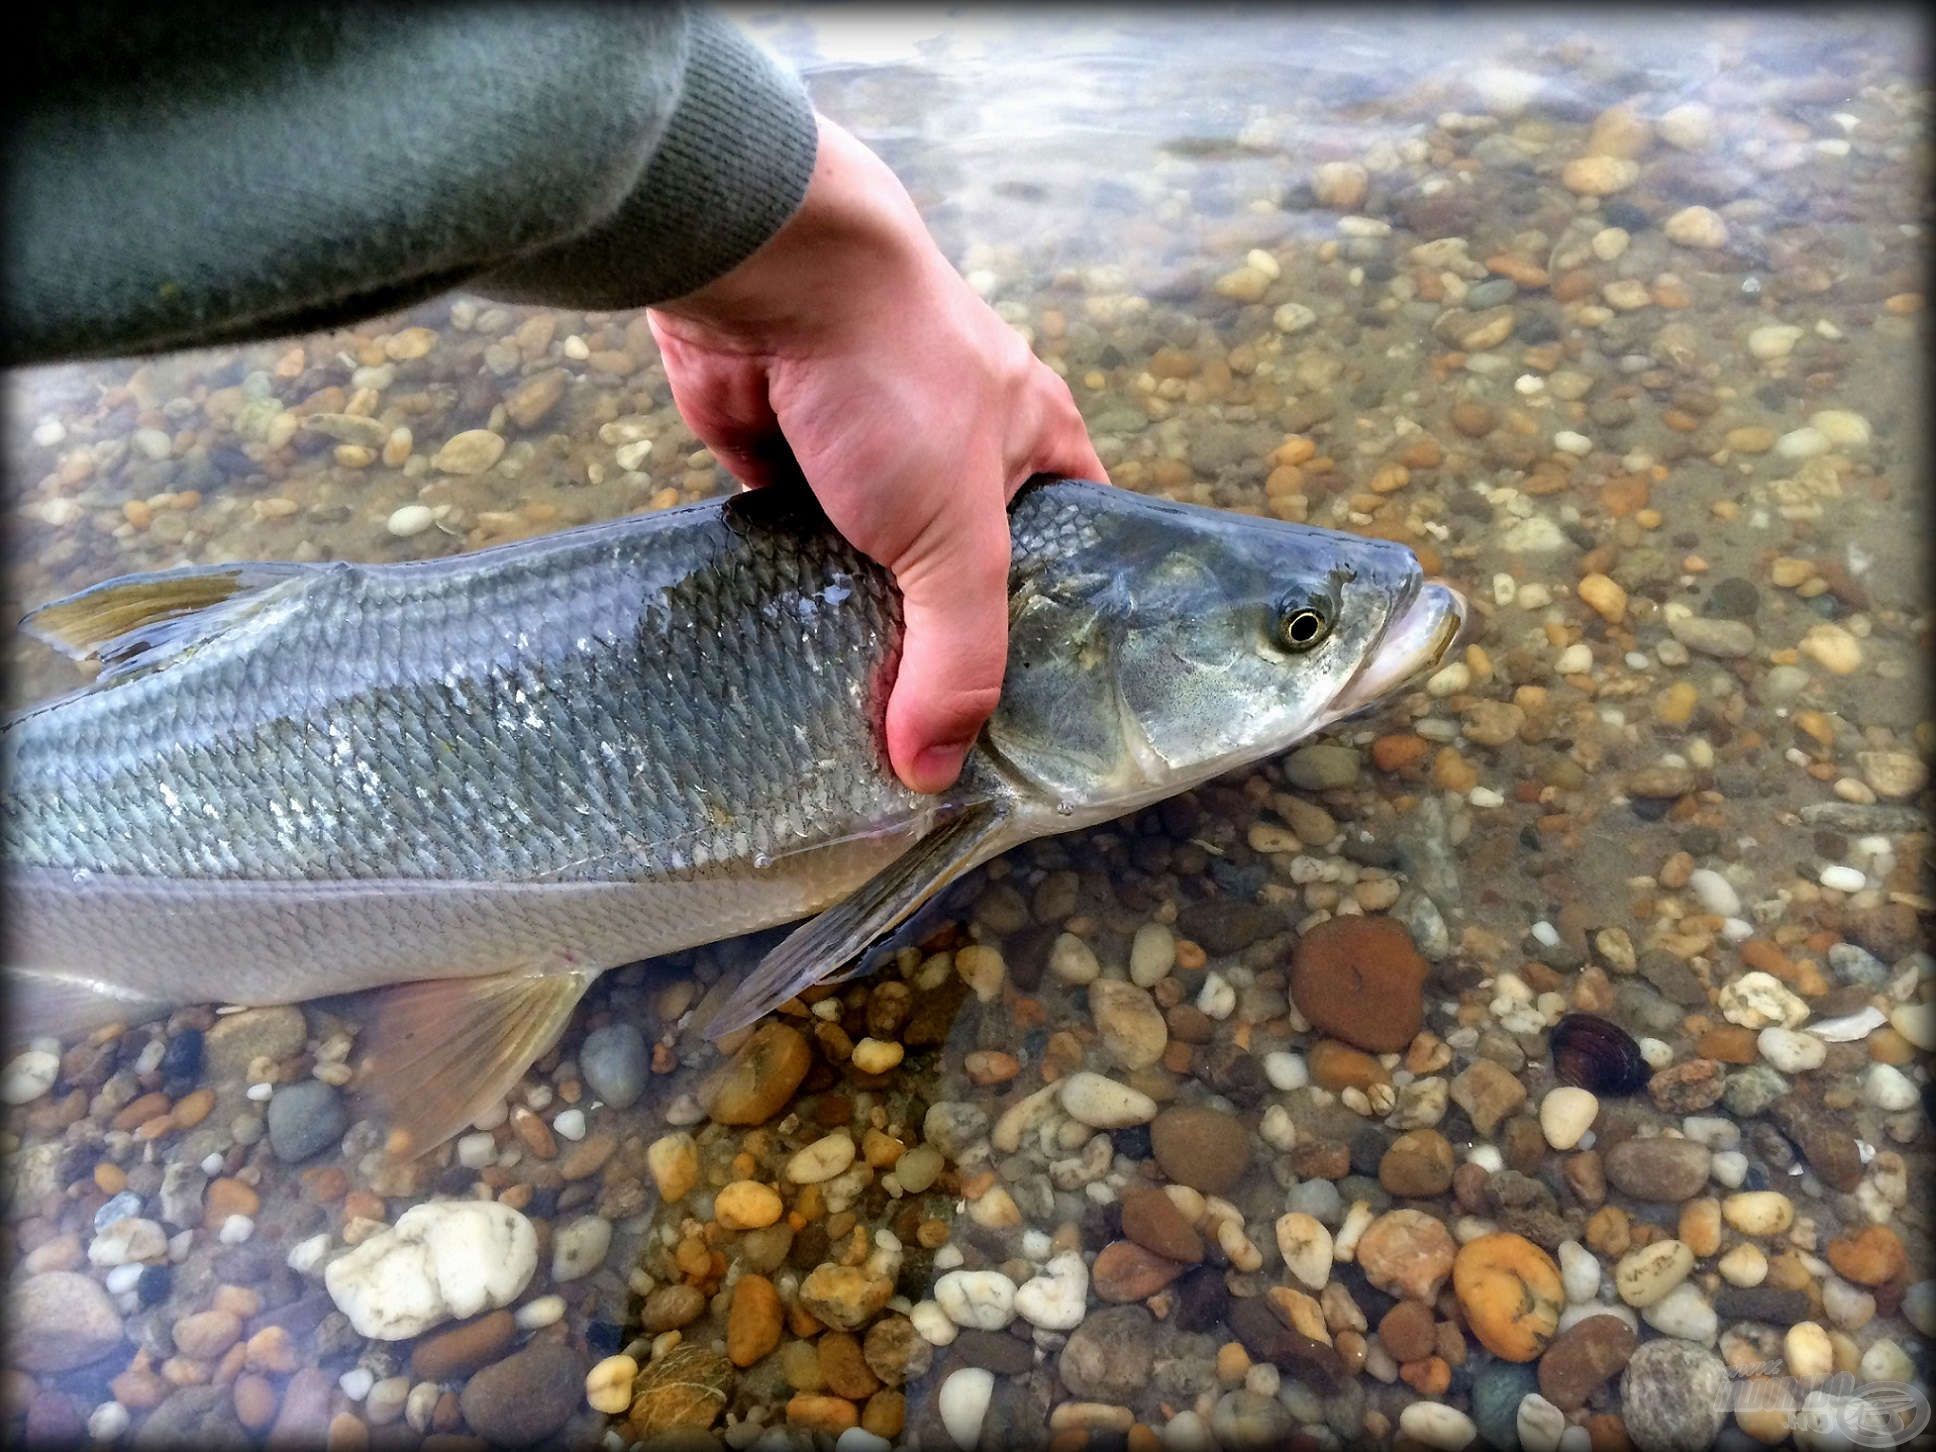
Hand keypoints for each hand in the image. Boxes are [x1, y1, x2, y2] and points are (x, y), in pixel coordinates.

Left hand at [648, 115, 1105, 794]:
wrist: (767, 272)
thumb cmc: (896, 375)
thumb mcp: (958, 535)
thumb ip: (958, 656)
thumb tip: (934, 770)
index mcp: (1034, 444)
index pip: (1075, 553)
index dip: (1066, 629)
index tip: (1043, 716)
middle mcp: (959, 448)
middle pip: (967, 573)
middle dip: (949, 647)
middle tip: (935, 745)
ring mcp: (869, 456)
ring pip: (876, 570)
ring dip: (865, 629)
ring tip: (856, 724)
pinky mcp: (787, 462)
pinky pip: (798, 552)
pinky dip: (794, 597)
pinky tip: (784, 663)